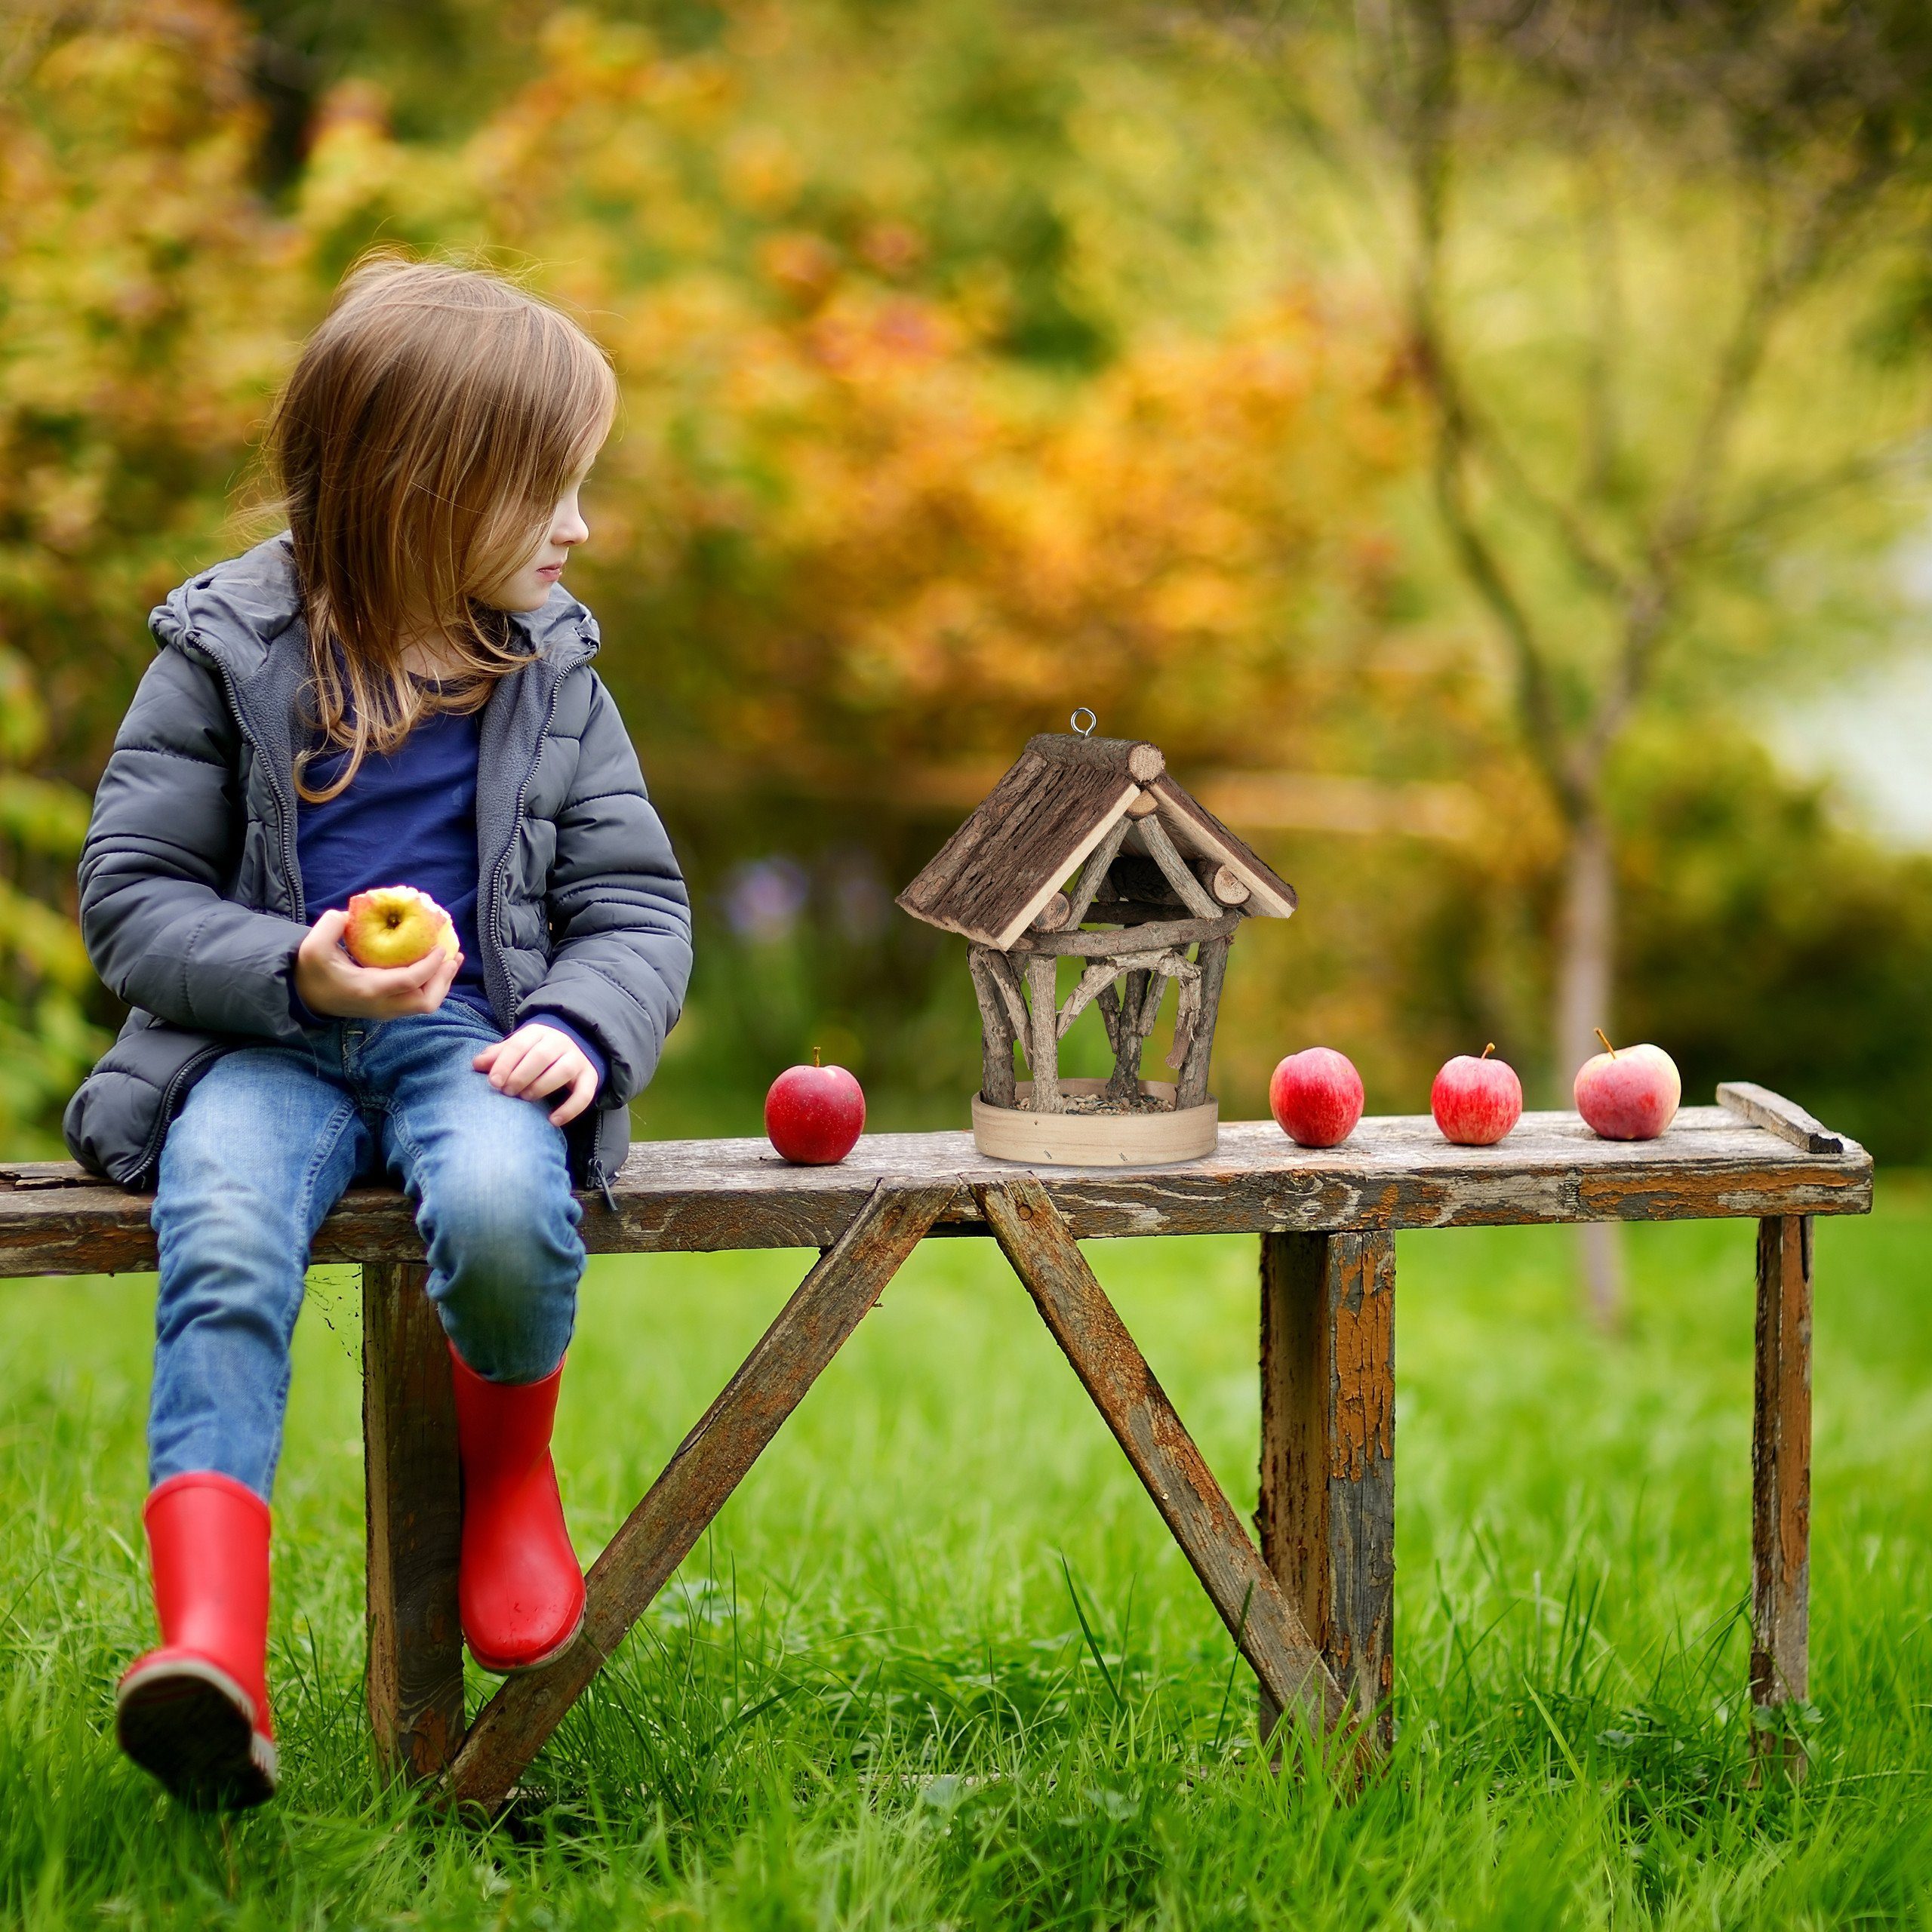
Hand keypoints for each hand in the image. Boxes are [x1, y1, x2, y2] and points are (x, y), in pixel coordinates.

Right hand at [294, 908, 461, 1018]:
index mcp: (369, 989)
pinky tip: (436, 967)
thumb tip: (350, 914)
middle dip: (444, 980)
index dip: (430, 966)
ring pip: (425, 1004)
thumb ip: (330, 926)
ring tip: (452, 960)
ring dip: (442, 983)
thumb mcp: (313, 947)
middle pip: (426, 1002)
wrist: (305, 997)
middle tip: (453, 957)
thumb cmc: (312, 971)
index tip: (440, 947)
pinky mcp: (388, 1009)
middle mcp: (383, 1005)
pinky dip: (431, 985)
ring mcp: (387, 1010)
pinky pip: (418, 1001)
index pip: (410, 981)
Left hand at [473, 1023, 598, 1125]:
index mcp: (538, 1032)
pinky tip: (553, 1120)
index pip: (519, 1045)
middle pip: (541, 1056)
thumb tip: (476, 1064)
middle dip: (521, 1076)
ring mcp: (577, 1059)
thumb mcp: (517, 1048)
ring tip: (525, 1098)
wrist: (574, 1046)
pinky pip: (584, 1094)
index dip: (505, 1064)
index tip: (493, 1082)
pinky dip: (570, 1109)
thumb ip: (497, 1056)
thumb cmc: (535, 1051)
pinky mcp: (590, 1077)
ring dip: (541, 1087)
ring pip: (563, 1071)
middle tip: (507, 1092)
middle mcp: (560, 1042)